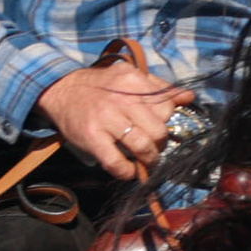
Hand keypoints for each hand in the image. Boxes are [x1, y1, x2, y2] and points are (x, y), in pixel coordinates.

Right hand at [34, 64, 195, 180]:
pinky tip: (129, 170)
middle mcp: (122, 99)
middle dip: (160, 145)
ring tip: (145, 161)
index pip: (166, 108)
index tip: (156, 128)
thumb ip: (158, 88)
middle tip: (153, 148)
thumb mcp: (129, 78)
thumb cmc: (100, 87)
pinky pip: (117, 163)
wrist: (61, 90)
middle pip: (159, 131)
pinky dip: (128, 172)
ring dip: (149, 160)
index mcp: (134, 81)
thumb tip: (188, 96)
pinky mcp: (93, 138)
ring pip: (142, 147)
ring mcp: (106, 119)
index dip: (165, 122)